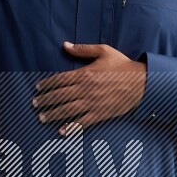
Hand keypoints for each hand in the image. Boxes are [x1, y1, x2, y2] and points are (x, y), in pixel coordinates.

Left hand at [31, 42, 146, 134]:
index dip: (46, 84)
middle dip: (45, 100)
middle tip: (34, 104)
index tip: (37, 88)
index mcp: (85, 73)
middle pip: (60, 95)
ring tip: (41, 117)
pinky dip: (70, 127)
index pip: (60, 79)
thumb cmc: (122, 65)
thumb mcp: (104, 51)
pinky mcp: (100, 114)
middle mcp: (86, 89)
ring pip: (67, 110)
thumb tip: (65, 45)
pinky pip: (82, 122)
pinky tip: (61, 131)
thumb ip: (83, 49)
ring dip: (53, 114)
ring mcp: (93, 103)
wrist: (142, 82)